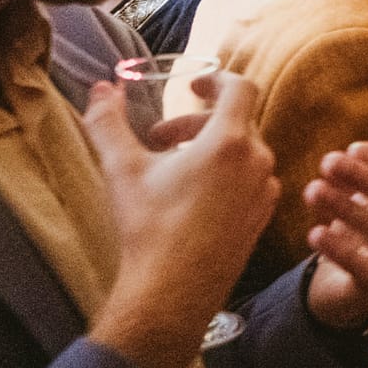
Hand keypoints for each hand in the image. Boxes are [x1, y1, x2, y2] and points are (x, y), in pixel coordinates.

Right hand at [81, 72, 281, 367]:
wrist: (174, 288)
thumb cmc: (149, 226)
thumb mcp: (121, 168)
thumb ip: (108, 122)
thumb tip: (102, 88)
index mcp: (230, 143)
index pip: (241, 88)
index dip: (218, 79)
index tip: (194, 85)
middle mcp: (258, 162)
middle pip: (235, 122)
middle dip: (195, 122)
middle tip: (159, 140)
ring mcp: (266, 190)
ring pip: (243, 152)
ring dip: (209, 149)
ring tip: (171, 169)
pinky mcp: (264, 214)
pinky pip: (250, 179)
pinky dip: (225, 174)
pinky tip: (193, 195)